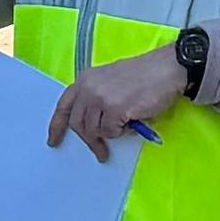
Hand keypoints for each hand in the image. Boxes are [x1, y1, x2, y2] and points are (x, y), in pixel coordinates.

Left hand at [46, 45, 188, 155]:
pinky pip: (110, 132)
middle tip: (101, 152)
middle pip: (77, 124)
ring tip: (125, 125)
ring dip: (109, 134)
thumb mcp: (110, 81)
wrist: (166, 69)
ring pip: (94, 131)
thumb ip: (96, 98)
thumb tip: (93, 125)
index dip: (57, 126)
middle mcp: (88, 88)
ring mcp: (100, 98)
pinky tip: (132, 121)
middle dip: (89, 140)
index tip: (53, 141)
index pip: (63, 105)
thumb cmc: (144, 76)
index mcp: (85, 79)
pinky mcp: (114, 109)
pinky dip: (121, 132)